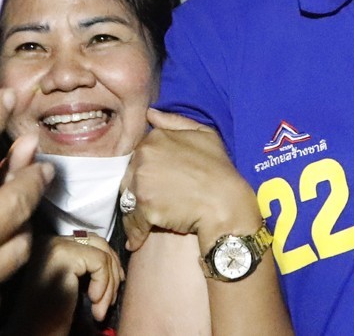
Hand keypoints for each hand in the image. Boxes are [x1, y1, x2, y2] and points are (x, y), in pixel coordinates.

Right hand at [10, 232, 123, 331]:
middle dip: (112, 271)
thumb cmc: (52, 315)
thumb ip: (85, 264)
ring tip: (101, 309)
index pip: (91, 241)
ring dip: (110, 283)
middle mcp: (49, 240)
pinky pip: (100, 262)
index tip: (114, 287)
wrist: (34, 335)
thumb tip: (114, 256)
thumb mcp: (71, 283)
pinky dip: (105, 285)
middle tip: (111, 299)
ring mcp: (55, 246)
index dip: (108, 264)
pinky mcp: (63, 256)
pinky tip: (95, 304)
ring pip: (103, 253)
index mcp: (50, 245)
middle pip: (99, 243)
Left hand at [121, 109, 262, 253]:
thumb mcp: (205, 134)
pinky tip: (139, 240)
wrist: (225, 203)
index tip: (161, 180)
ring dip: (136, 210)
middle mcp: (144, 157)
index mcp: (155, 138)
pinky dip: (135, 233)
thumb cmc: (219, 168)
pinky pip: (132, 221)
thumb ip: (175, 121)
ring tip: (150, 218)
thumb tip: (151, 113)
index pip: (139, 155)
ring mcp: (142, 182)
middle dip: (140, 188)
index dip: (149, 169)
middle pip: (129, 176)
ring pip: (128, 199)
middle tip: (158, 200)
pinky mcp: (144, 208)